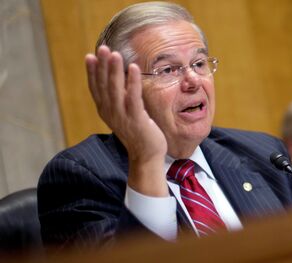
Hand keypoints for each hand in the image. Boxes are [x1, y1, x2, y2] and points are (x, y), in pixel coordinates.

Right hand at [85, 45, 167, 195]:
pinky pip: (132, 97)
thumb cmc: (138, 133)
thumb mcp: (124, 114)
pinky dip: (132, 81)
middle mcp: (110, 112)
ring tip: (115, 54)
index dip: (92, 72)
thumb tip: (119, 80)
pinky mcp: (136, 119)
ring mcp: (122, 116)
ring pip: (115, 89)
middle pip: (103, 85)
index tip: (91, 56)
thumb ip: (119, 99)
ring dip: (114, 70)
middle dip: (102, 66)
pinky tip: (133, 68)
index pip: (95, 88)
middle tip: (103, 48)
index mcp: (105, 110)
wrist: (146, 156)